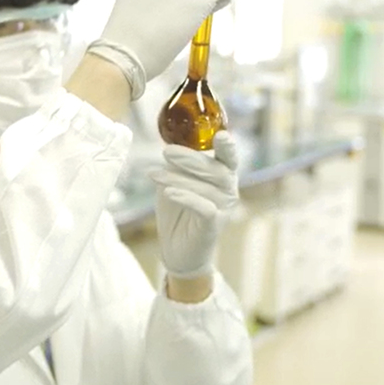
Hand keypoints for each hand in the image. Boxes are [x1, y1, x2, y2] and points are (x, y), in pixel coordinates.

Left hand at [149, 131, 238, 278]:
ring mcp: (224, 209)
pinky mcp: (214, 225)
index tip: (221, 135)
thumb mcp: (174, 183)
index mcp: (222, 176)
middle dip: (190, 159)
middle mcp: (228, 191)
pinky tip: (169, 193)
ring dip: (178, 178)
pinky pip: (204, 208)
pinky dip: (186, 198)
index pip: (229, 158)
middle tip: (166, 152)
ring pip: (206, 188)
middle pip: (216, 170)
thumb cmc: (177, 212)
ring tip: (153, 174)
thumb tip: (169, 151)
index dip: (228, 147)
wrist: (176, 249)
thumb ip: (176, 167)